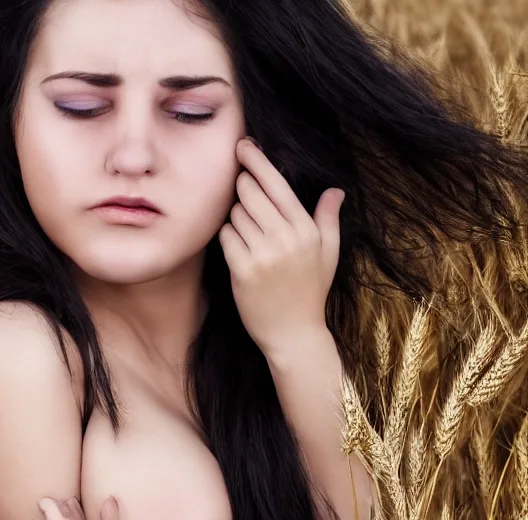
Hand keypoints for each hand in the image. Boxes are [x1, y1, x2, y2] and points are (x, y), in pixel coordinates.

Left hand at [219, 136, 343, 354]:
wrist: (293, 334)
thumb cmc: (310, 293)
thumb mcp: (329, 254)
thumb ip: (329, 220)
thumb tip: (335, 190)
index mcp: (307, 230)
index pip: (278, 185)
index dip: (258, 162)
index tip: (244, 145)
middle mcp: (286, 238)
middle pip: (251, 193)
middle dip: (243, 186)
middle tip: (242, 189)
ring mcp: (263, 255)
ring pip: (236, 215)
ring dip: (236, 216)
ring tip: (249, 233)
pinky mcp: (243, 271)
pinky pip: (225, 237)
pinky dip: (227, 237)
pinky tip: (238, 248)